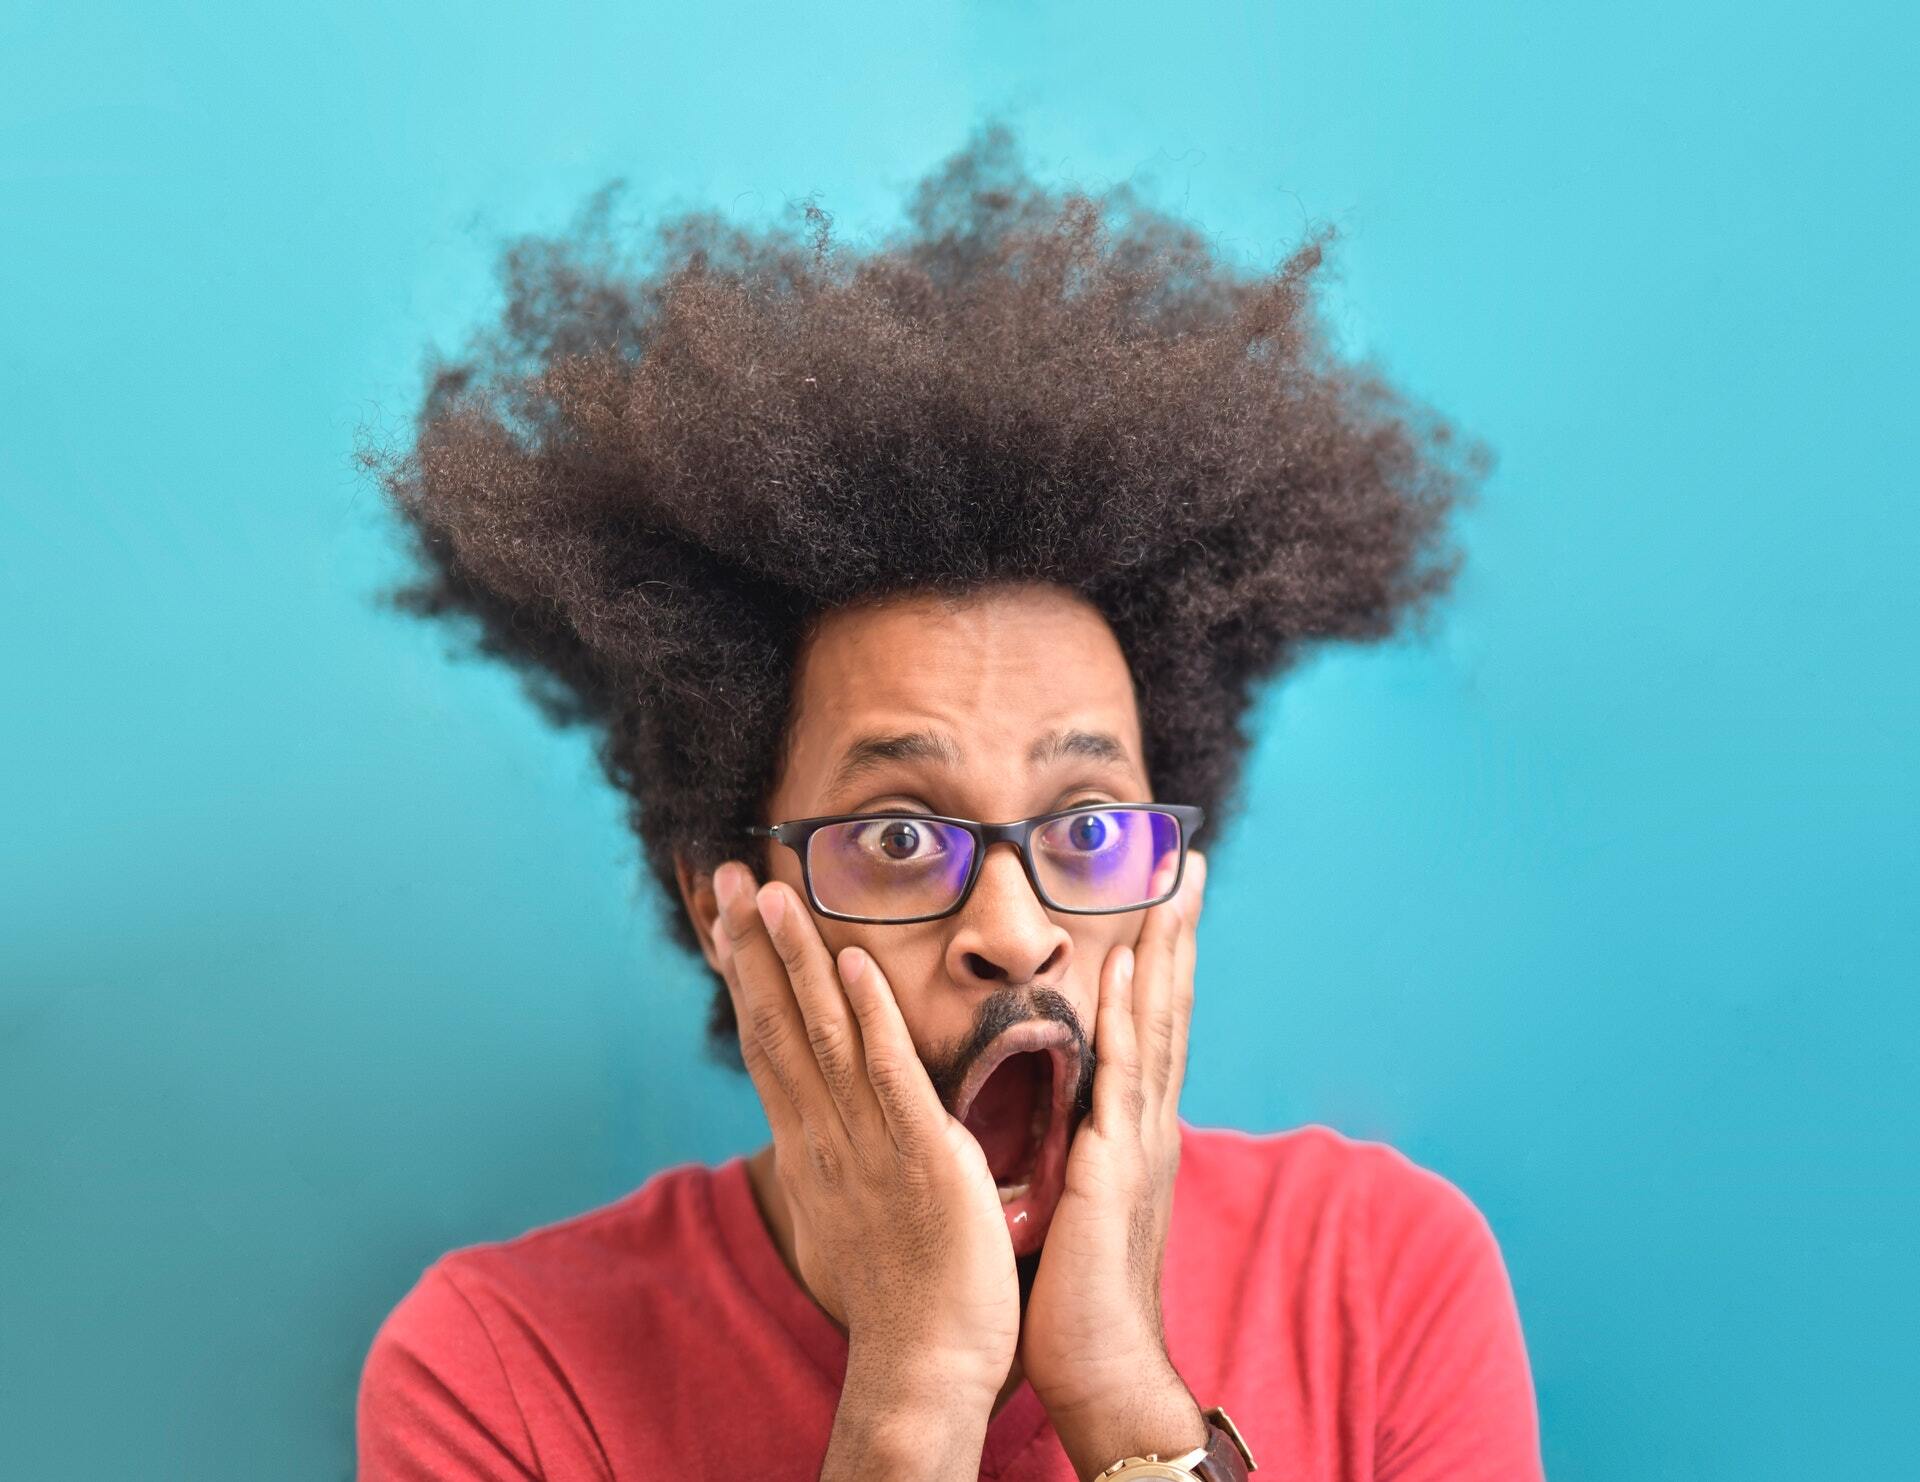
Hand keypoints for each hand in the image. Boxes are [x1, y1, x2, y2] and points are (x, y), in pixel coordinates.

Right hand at [709, 862, 1019, 1448]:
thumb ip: (844, 1162)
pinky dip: (867, 1017)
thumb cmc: (902, 1299)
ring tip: (773, 891)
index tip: (728, 917)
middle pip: (775, 1024)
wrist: (924, 1368)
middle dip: (751, 946)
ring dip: (794, 959)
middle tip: (729, 874)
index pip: (767, 1043)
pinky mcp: (921, 1156)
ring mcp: (866, 1145)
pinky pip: (888, 1075)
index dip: (747, 976)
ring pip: (820, 1034)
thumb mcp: (852, 1217)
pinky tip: (851, 965)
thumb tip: (832, 1131)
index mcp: (811, 1147)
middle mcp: (824, 1137)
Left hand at [1019, 851, 1209, 1478]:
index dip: (1163, 962)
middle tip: (1188, 864)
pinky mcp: (1114, 1165)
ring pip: (1158, 1026)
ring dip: (1166, 952)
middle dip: (1179, 935)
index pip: (1154, 1027)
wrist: (1104, 1369)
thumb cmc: (1079, 1295)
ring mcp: (1139, 1140)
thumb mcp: (1078, 1201)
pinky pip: (1121, 1075)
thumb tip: (1062, 1114)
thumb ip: (1078, 1150)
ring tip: (1172, 886)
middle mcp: (1149, 1124)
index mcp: (1136, 1131)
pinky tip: (1129, 968)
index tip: (1166, 900)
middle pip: (1170, 1008)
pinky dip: (1129, 1017)